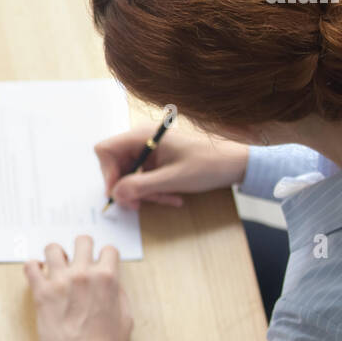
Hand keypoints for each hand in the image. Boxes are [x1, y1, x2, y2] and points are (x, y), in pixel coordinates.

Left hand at [24, 235, 132, 340]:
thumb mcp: (125, 318)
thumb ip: (119, 294)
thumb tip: (111, 282)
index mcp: (107, 278)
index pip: (108, 250)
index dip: (105, 257)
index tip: (100, 264)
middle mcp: (83, 274)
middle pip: (82, 241)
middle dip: (82, 248)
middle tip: (78, 260)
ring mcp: (60, 281)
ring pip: (53, 248)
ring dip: (56, 255)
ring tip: (56, 266)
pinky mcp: (41, 291)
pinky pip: (30, 266)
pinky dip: (33, 267)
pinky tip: (38, 274)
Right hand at [96, 126, 249, 210]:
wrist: (235, 163)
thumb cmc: (208, 164)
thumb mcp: (173, 178)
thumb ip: (141, 186)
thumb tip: (116, 194)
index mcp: (143, 135)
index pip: (106, 150)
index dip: (107, 172)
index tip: (118, 191)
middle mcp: (142, 139)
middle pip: (117, 165)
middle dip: (127, 187)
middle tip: (138, 205)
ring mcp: (150, 150)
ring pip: (131, 175)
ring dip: (144, 192)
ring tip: (166, 199)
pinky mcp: (157, 161)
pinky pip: (144, 178)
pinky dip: (154, 191)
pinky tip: (172, 197)